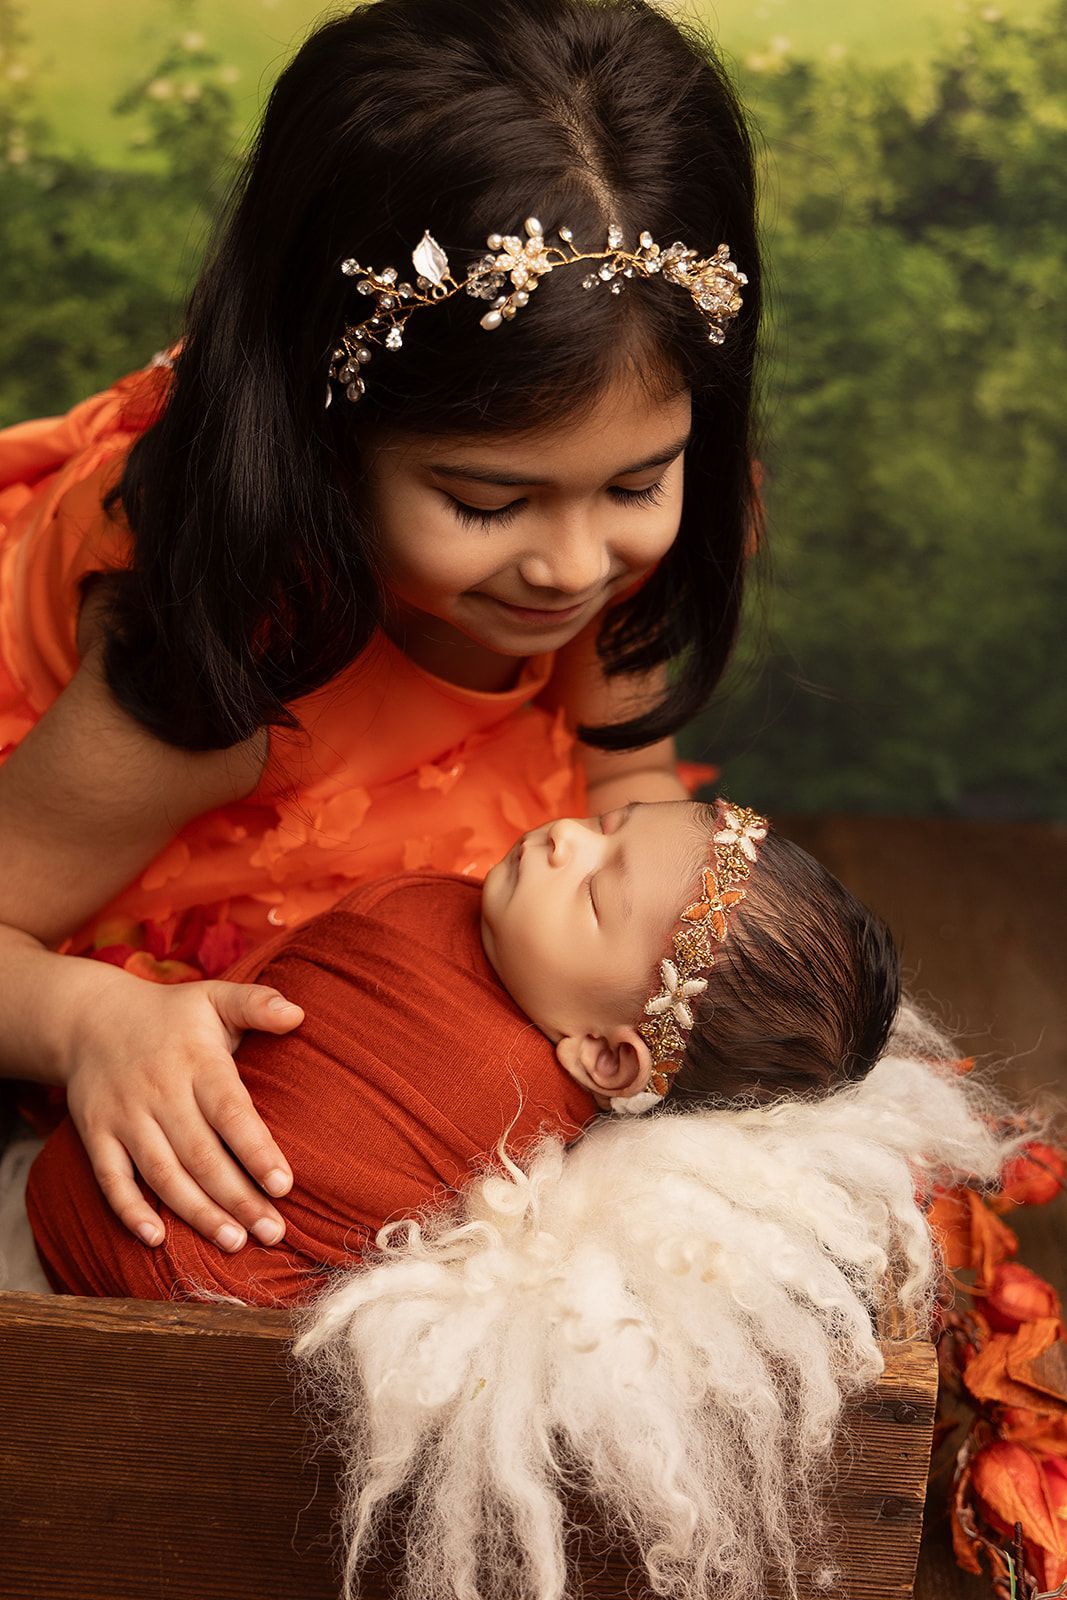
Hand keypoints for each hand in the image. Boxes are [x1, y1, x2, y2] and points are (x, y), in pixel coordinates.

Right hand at [61, 972, 303, 1250]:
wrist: (90, 1019)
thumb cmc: (171, 1016)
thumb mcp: (215, 996)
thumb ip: (257, 1003)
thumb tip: (299, 1015)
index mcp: (196, 1061)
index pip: (230, 1111)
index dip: (256, 1150)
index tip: (283, 1186)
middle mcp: (160, 1092)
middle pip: (201, 1154)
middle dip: (238, 1198)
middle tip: (274, 1233)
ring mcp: (124, 1116)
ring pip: (162, 1174)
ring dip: (197, 1212)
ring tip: (234, 1243)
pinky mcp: (95, 1135)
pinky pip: (111, 1178)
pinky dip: (130, 1210)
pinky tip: (156, 1239)